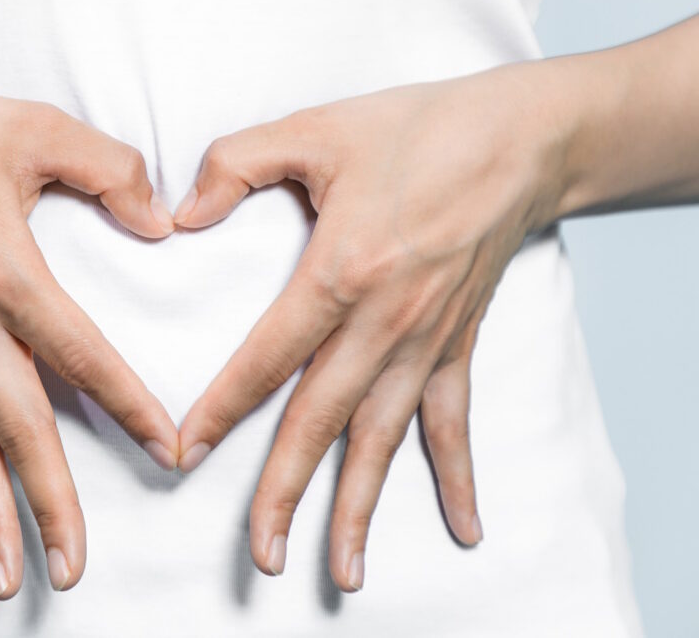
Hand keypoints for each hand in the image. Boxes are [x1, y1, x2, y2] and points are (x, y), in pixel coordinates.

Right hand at [0, 69, 178, 596]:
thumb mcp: (34, 128)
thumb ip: (110, 169)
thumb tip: (160, 221)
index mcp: (6, 272)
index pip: (83, 356)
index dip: (130, 406)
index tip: (168, 452)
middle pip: (18, 428)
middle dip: (51, 502)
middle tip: (74, 567)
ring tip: (13, 577)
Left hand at [175, 65, 567, 590]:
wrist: (517, 140)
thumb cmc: (416, 130)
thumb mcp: (314, 128)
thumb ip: (235, 164)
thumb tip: (180, 213)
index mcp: (340, 272)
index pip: (265, 359)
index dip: (220, 410)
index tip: (183, 455)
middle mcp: (383, 322)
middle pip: (321, 421)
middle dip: (286, 491)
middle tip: (262, 555)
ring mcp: (425, 342)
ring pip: (383, 439)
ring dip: (361, 506)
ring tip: (344, 570)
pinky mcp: (457, 344)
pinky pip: (454, 421)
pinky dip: (457, 477)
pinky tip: (464, 529)